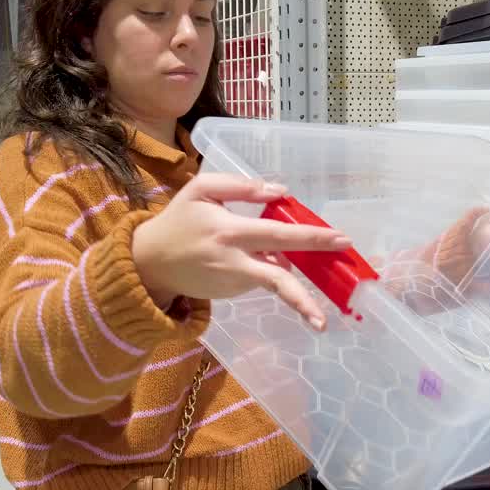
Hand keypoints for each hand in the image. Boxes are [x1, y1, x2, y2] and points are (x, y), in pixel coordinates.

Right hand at [132, 173, 351, 330]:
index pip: (279, 235)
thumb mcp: (202, 189)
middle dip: (311, 290)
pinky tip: (249, 258)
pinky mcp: (231, 294)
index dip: (311, 237)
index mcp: (229, 231)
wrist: (149, 262)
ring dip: (287, 271)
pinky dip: (265, 267)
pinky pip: (259, 278)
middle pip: (280, 278)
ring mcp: (233, 283)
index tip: (340, 239)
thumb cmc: (178, 220)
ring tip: (279, 269)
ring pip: (273, 278)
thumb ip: (240, 186)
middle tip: (336, 303)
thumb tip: (280, 191)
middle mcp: (234, 262)